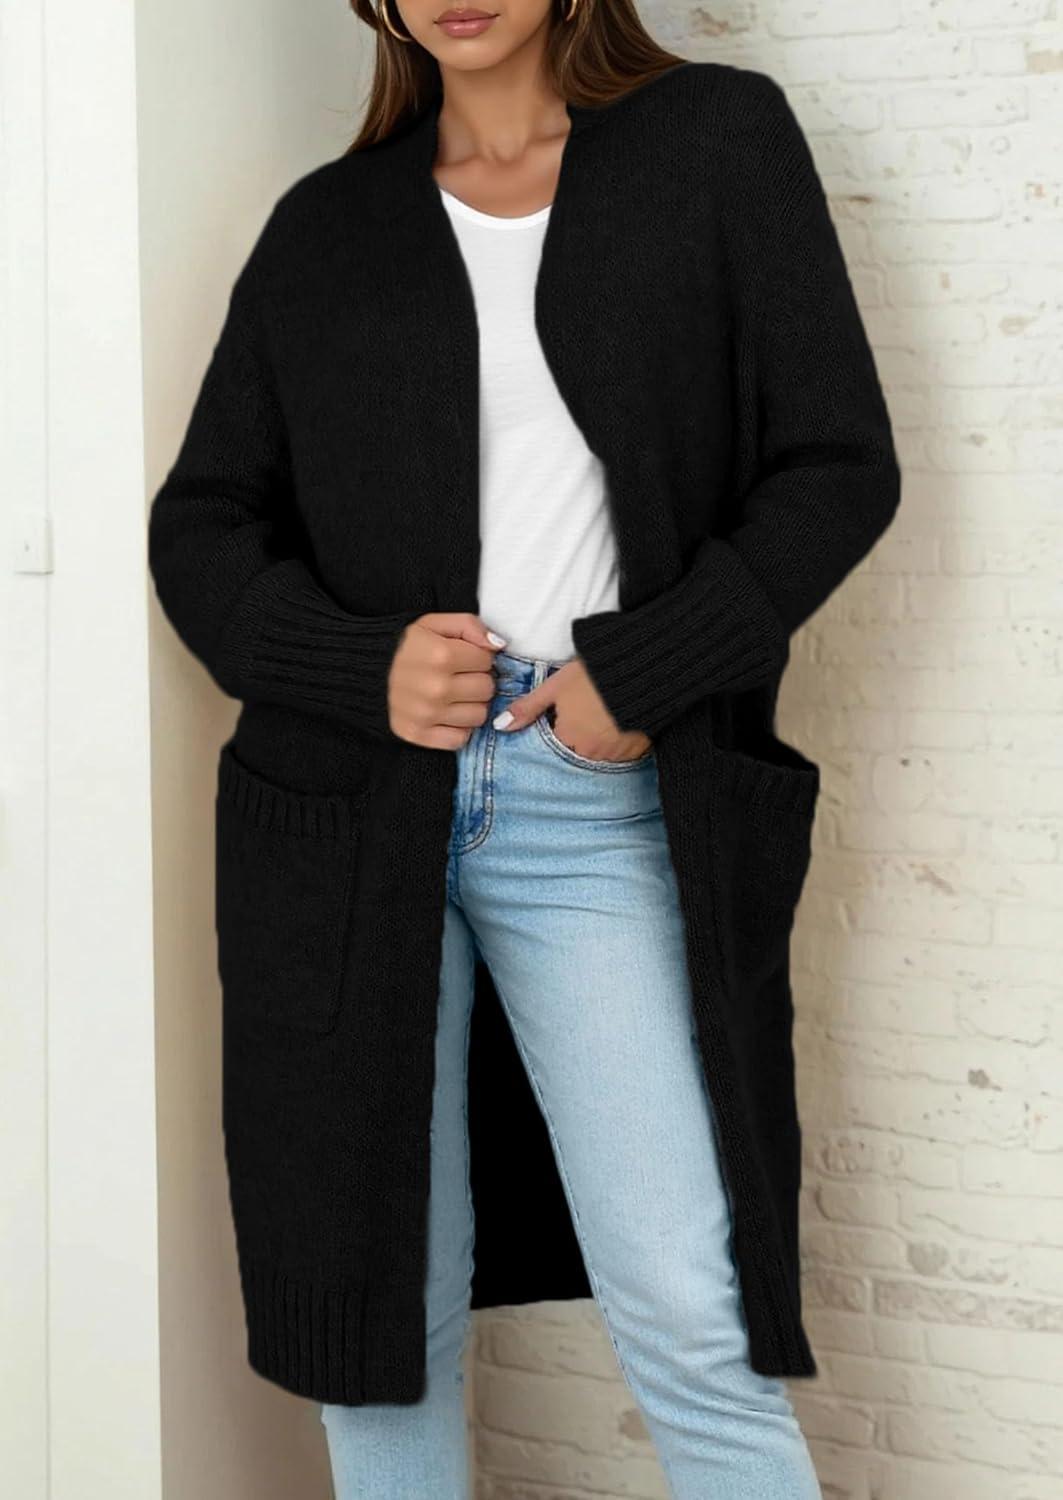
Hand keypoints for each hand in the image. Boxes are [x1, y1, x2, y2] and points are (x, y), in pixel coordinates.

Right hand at [388, 613, 506, 749]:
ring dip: (470, 706)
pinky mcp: (419, 735)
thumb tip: (498, 645)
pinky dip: (457, 729)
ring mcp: (428, 715)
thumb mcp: (431, 623)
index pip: (487, 661)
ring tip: (452, 695)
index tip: (461, 657)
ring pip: (479, 716)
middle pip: (487, 689)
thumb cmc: (400, 646)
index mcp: (442, 655)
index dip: (477, 657)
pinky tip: (446, 715)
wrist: (359, 672)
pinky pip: (460, 739)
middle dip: (477, 681)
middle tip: (458, 676)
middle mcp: (437, 688)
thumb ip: (468, 626)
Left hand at [493, 658, 652, 761]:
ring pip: (599, 751)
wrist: (643, 671)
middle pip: (577, 748)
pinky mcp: (636, 752)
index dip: (560, 724)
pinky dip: (619, 740)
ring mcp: (614, 755)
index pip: (555, 741)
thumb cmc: (594, 675)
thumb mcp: (555, 686)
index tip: (570, 708)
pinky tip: (621, 720)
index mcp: (567, 738)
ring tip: (606, 712)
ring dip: (600, 738)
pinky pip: (621, 752)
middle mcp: (589, 752)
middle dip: (580, 733)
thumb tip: (500, 726)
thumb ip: (528, 708)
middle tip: (590, 706)